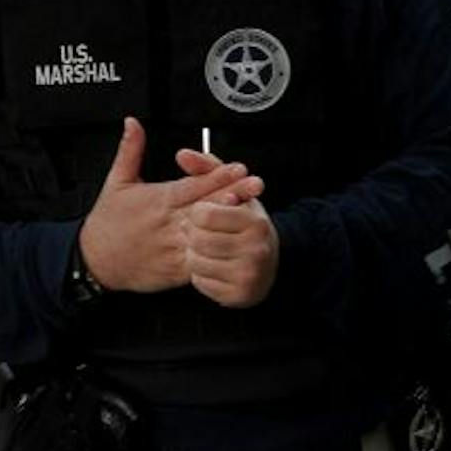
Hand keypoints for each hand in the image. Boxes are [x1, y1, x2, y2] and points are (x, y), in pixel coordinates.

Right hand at [77, 118, 261, 293]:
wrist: (97, 260)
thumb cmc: (108, 220)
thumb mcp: (116, 181)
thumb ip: (130, 150)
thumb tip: (133, 122)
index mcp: (157, 199)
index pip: (192, 185)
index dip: (217, 175)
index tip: (238, 167)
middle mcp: (168, 222)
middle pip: (207, 206)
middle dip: (233, 194)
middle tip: (256, 184)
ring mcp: (174, 247)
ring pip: (209, 233)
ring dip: (230, 223)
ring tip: (253, 214)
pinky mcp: (177, 269)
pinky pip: (203, 261)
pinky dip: (219, 255)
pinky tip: (236, 248)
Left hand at [175, 147, 279, 306]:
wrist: (268, 261)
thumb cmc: (243, 221)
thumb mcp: (232, 190)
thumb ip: (206, 168)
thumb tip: (182, 154)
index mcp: (254, 221)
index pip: (202, 214)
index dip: (197, 213)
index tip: (205, 214)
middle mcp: (256, 249)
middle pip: (197, 240)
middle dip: (194, 235)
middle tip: (203, 233)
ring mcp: (250, 275)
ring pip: (196, 262)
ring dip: (195, 255)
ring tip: (208, 249)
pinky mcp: (240, 296)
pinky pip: (201, 283)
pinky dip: (201, 275)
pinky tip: (213, 266)